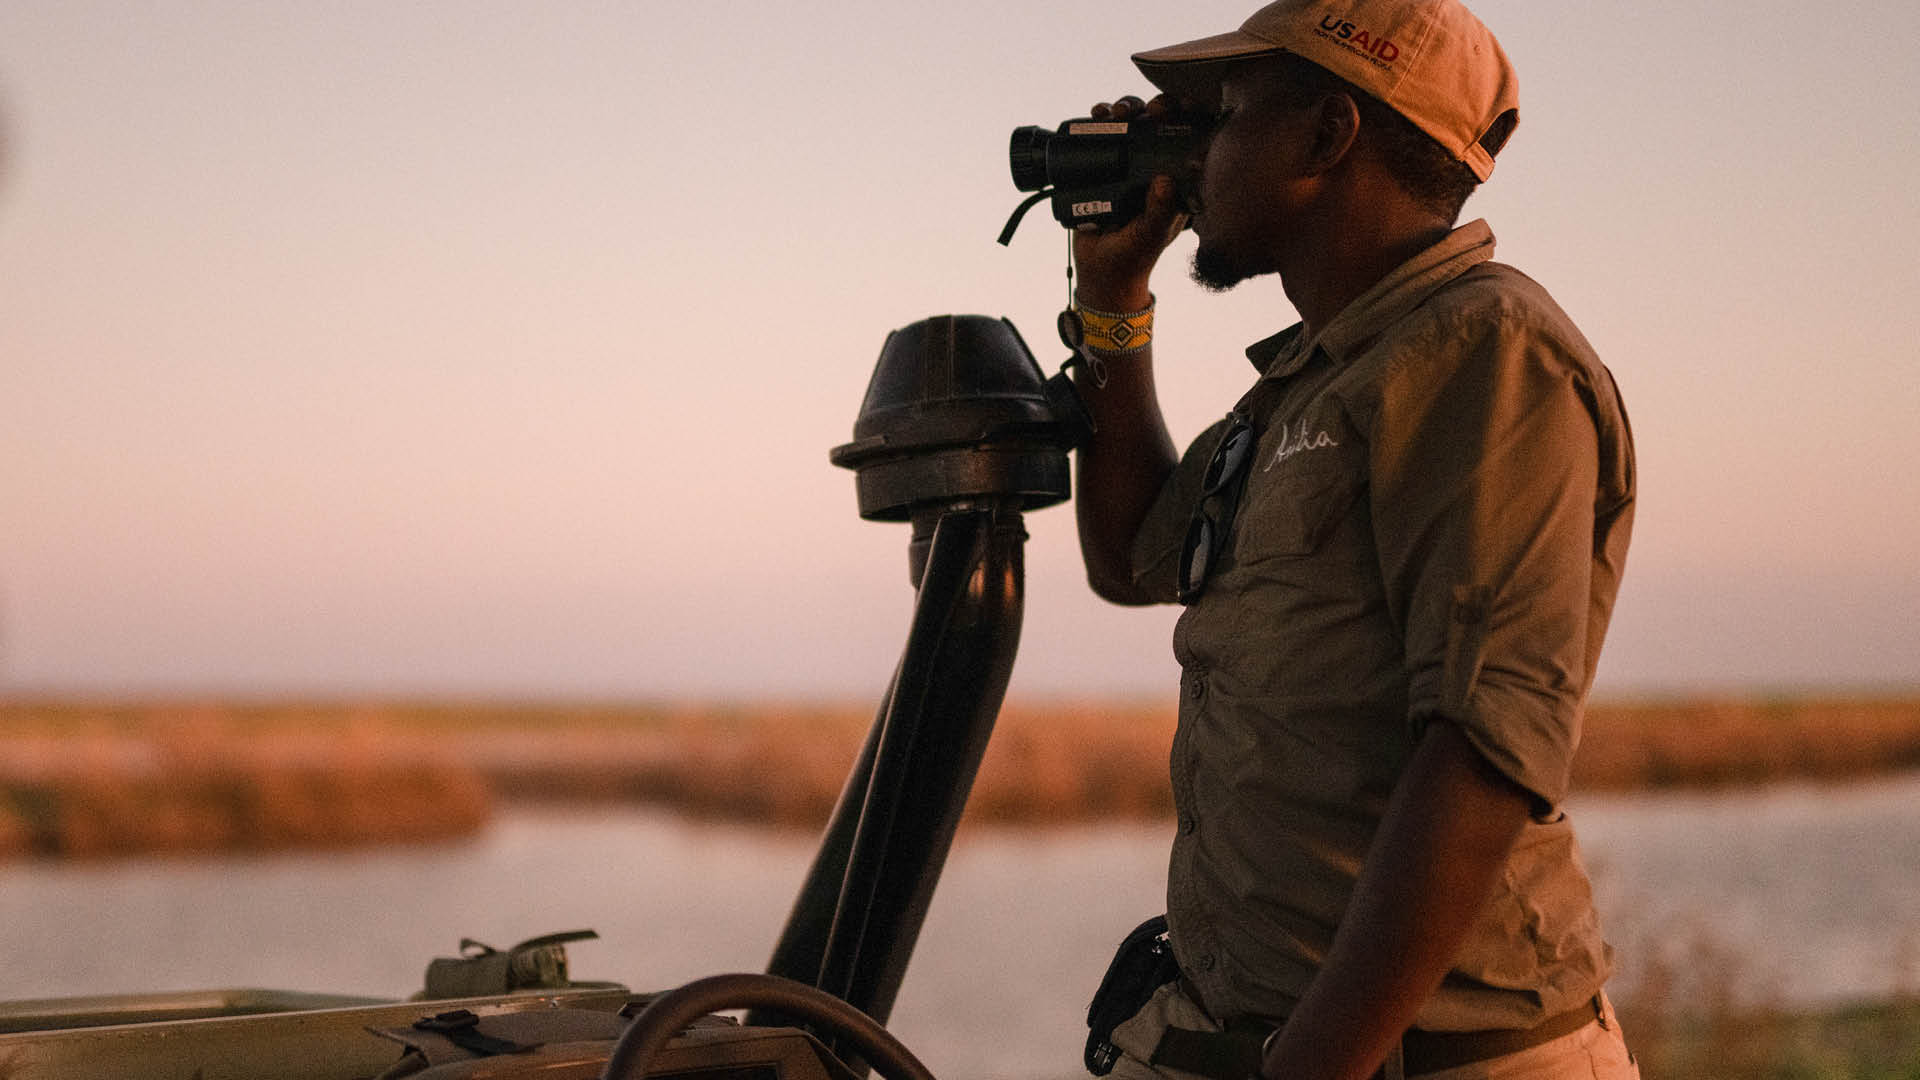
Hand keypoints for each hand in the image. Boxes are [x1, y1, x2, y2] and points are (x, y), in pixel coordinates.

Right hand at [1072, 94, 1191, 311]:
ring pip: (1132, 122)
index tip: (1180, 104)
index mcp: (1177, 179)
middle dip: (1154, 105)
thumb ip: (1160, 211)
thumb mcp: (1151, 234)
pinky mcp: (1103, 164)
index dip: (1188, 114)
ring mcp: (1128, 163)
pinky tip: (1097, 113)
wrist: (1099, 270)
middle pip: (1160, 122)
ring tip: (1114, 112)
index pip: (1189, 137)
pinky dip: (1100, 118)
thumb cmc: (1134, 255)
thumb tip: (1163, 180)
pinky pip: (1102, 133)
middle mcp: (1155, 166)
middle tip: (1148, 110)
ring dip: (1125, 108)